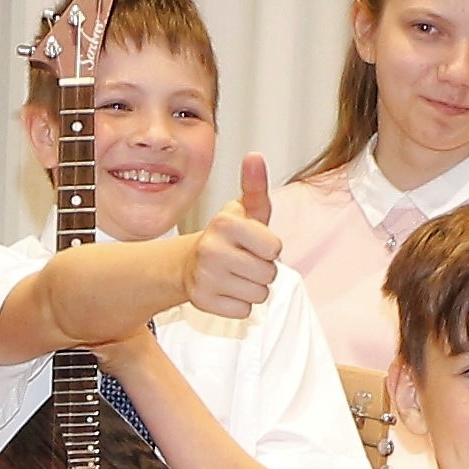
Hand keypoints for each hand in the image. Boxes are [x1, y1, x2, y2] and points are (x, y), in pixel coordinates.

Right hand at [187, 155, 280, 321]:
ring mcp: (205, 277)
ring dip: (252, 288)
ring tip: (236, 275)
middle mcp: (211, 249)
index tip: (254, 243)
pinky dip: (239, 304)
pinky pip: (243, 311)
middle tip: (245, 261)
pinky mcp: (202, 301)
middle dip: (263, 270)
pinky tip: (226, 290)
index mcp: (225, 224)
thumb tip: (255, 156)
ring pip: (258, 295)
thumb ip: (256, 186)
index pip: (275, 249)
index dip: (270, 248)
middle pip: (269, 274)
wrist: (193, 263)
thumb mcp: (247, 210)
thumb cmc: (230, 237)